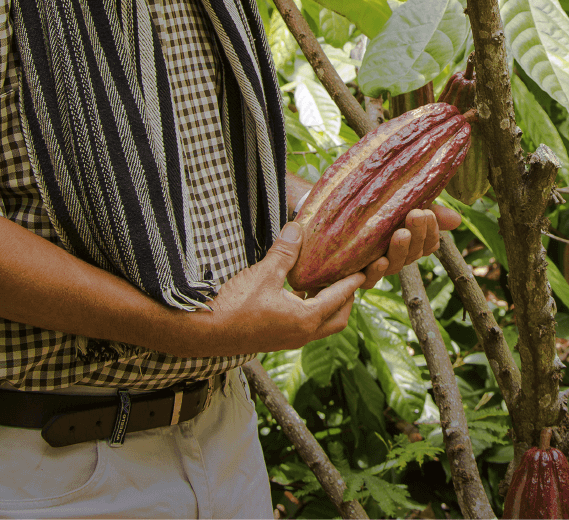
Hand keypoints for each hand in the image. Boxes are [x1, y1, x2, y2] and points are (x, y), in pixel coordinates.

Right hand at [183, 222, 362, 355]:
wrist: (202, 333)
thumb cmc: (234, 305)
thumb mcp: (264, 274)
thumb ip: (285, 252)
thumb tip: (298, 228)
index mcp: (305, 319)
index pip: (340, 297)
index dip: (353, 280)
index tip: (365, 267)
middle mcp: (302, 334)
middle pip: (338, 318)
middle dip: (347, 298)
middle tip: (348, 275)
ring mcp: (289, 340)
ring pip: (321, 324)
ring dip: (328, 305)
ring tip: (325, 280)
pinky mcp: (276, 339)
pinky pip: (304, 325)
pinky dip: (310, 309)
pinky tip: (299, 291)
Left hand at [360, 204, 462, 288]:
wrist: (333, 217)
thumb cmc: (373, 206)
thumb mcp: (401, 203)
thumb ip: (428, 211)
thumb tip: (457, 219)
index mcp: (411, 242)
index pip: (429, 243)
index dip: (431, 231)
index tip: (427, 212)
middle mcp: (397, 256)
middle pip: (414, 252)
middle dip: (418, 234)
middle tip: (416, 214)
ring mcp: (378, 266)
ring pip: (396, 265)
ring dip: (400, 250)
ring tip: (400, 234)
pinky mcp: (356, 274)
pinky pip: (369, 280)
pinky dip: (376, 272)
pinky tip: (379, 261)